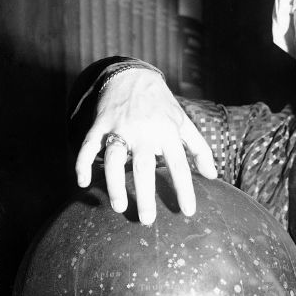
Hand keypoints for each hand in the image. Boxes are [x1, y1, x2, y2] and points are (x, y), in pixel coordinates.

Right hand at [74, 68, 216, 224]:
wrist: (132, 75)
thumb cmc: (161, 105)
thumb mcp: (183, 122)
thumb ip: (199, 148)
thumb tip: (212, 176)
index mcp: (167, 131)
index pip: (179, 164)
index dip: (184, 188)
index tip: (188, 212)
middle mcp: (144, 131)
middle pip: (144, 167)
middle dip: (145, 195)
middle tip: (147, 220)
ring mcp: (120, 127)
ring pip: (114, 158)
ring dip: (114, 184)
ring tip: (118, 207)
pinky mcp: (100, 124)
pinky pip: (88, 146)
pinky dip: (82, 164)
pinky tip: (82, 183)